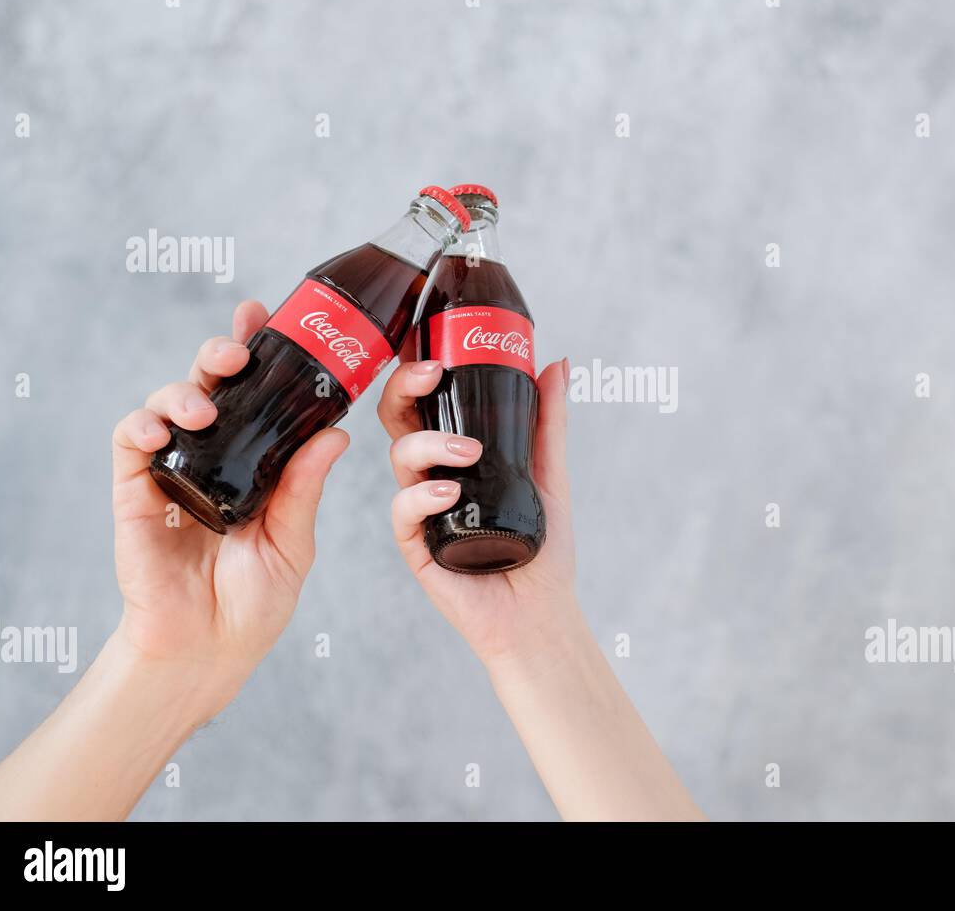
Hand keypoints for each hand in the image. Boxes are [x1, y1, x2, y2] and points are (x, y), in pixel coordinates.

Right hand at [111, 300, 348, 720]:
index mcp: (255, 462)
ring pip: (166, 405)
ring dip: (181, 391)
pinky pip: (129, 445)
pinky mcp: (135, 496)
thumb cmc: (254, 599)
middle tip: (236, 351)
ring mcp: (173, 473)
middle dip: (218, 356)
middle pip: (208, 387)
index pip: (254, 396)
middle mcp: (214, 458)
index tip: (263, 316)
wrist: (211, 650)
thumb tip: (338, 433)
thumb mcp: (293, 539)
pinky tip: (158, 429)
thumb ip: (305, 488)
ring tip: (203, 405)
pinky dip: (140, 427)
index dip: (254, 351)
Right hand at [377, 357, 703, 819]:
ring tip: (471, 454)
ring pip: (399, 459)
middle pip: (398, 419)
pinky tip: (449, 494)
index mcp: (452, 455)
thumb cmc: (543, 547)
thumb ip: (548, 421)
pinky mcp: (417, 548)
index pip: (423, 402)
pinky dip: (422, 498)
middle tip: (434, 373)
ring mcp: (420, 510)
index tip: (432, 342)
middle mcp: (430, 476)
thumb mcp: (550, 473)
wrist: (541, 612)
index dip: (416, 369)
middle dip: (406, 388)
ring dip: (429, 444)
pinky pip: (403, 513)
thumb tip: (557, 363)